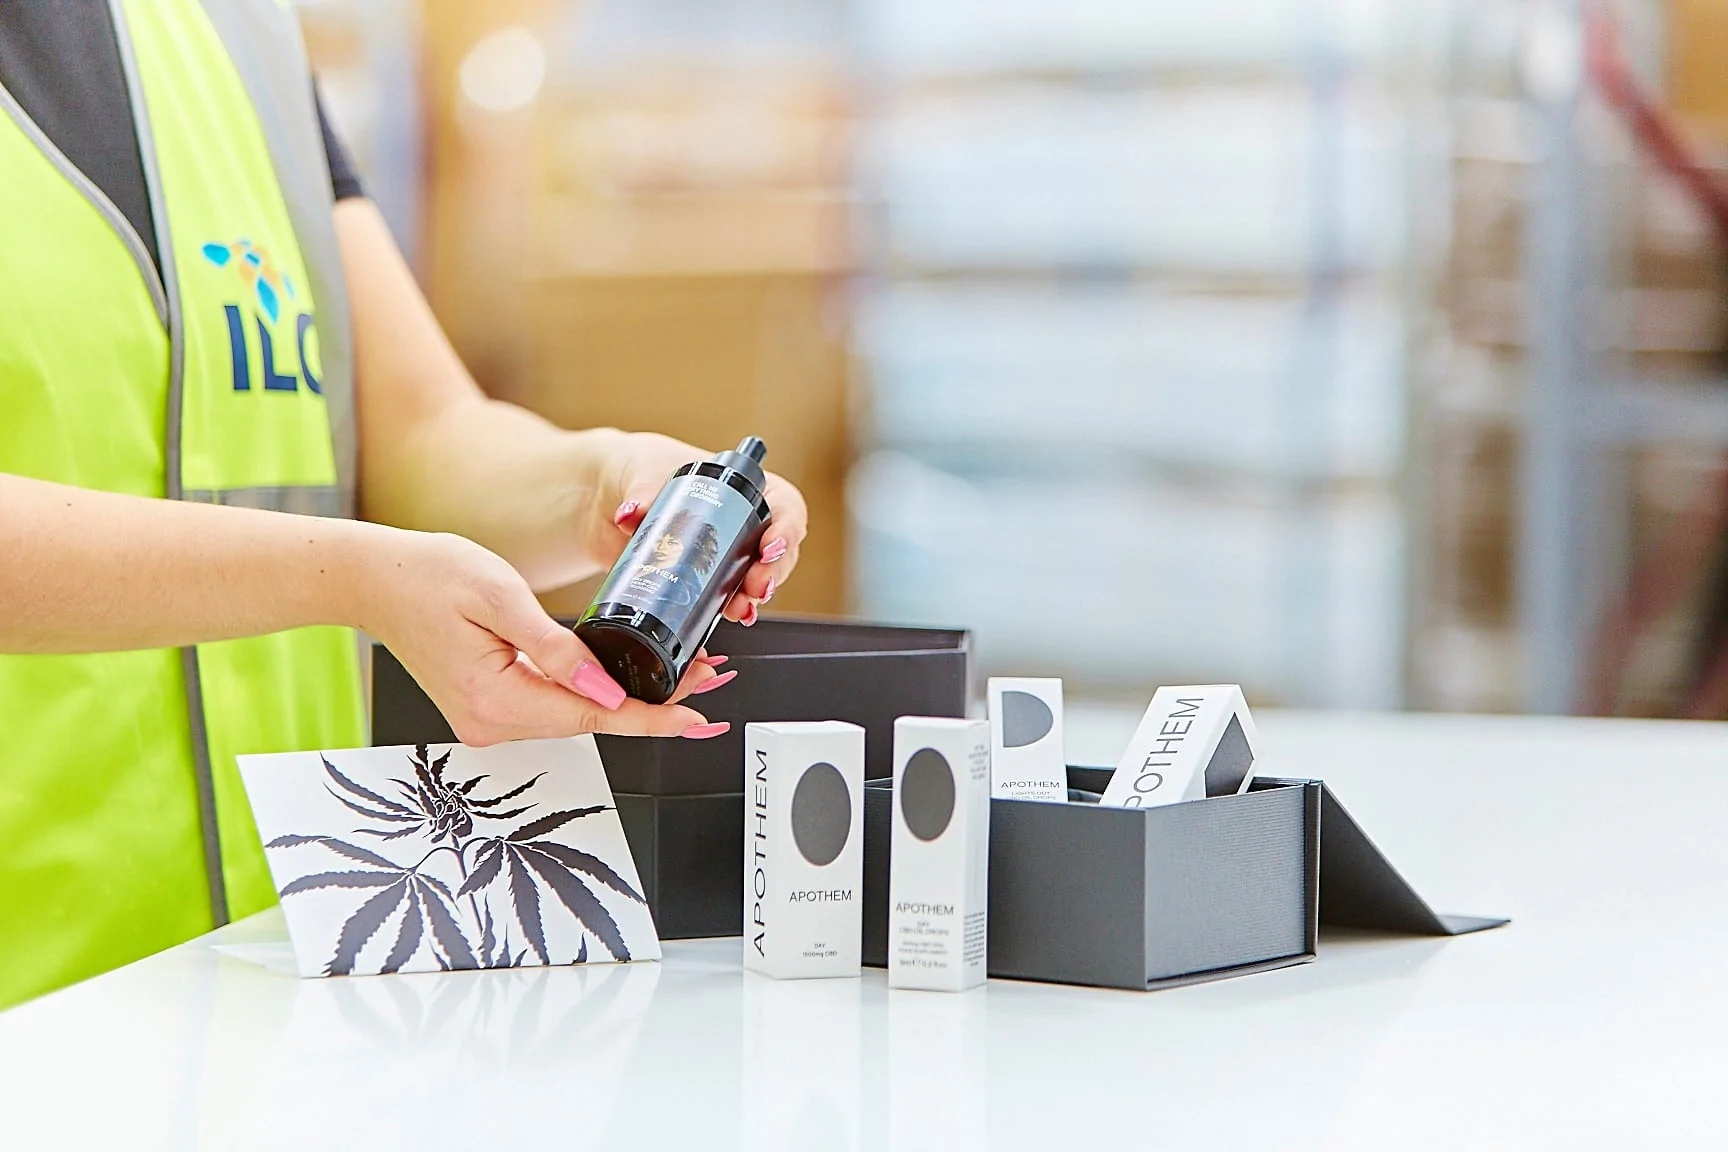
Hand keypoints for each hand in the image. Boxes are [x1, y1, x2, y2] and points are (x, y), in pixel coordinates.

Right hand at [354, 526, 734, 745]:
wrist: (375, 579)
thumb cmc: (429, 575)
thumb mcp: (501, 597)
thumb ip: (556, 648)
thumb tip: (606, 691)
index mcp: (495, 700)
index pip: (593, 717)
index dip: (652, 718)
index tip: (698, 718)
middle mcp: (491, 723)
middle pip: (591, 720)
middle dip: (653, 702)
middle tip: (712, 680)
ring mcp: (488, 720)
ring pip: (575, 715)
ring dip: (627, 697)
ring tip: (686, 676)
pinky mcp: (489, 707)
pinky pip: (553, 705)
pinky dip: (593, 693)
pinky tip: (627, 679)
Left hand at [603, 433, 809, 625]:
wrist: (605, 499)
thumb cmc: (638, 470)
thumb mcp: (643, 474)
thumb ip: (642, 492)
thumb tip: (632, 513)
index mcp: (743, 488)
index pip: (785, 507)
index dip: (786, 529)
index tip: (770, 547)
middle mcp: (742, 524)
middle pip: (778, 551)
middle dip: (773, 573)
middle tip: (756, 588)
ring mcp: (725, 556)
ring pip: (756, 580)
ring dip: (752, 599)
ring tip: (740, 610)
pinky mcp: (701, 582)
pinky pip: (723, 600)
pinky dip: (724, 613)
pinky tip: (718, 623)